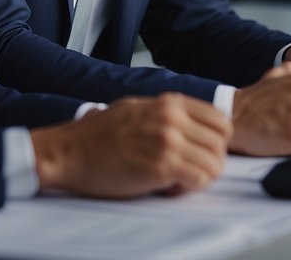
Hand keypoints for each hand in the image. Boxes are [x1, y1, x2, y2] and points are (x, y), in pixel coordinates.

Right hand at [30, 93, 230, 197]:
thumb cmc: (98, 135)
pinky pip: (199, 180)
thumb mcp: (137, 108)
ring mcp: (167, 141)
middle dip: (212, 160)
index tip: (202, 152)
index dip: (217, 141)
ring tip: (178, 179)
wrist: (68, 152)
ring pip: (215, 164)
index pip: (221, 119)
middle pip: (222, 143)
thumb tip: (191, 126)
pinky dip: (189, 188)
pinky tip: (169, 187)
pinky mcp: (160, 167)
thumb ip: (167, 113)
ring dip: (201, 177)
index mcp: (169, 103)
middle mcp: (172, 118)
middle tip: (191, 170)